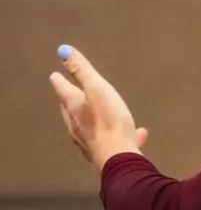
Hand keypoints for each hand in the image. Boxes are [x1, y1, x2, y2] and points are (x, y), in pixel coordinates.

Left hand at [49, 46, 147, 171]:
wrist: (118, 158)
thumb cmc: (109, 121)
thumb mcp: (98, 89)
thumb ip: (82, 71)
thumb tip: (64, 51)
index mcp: (74, 106)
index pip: (62, 89)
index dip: (59, 80)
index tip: (55, 75)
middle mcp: (76, 123)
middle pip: (68, 109)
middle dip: (68, 100)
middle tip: (68, 93)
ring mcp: (87, 140)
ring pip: (84, 125)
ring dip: (86, 116)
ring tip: (91, 112)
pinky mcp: (101, 152)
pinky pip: (108, 138)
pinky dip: (115, 133)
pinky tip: (137, 134)